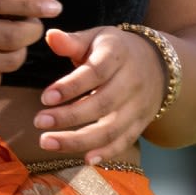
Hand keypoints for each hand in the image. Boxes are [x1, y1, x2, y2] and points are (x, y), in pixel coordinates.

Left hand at [33, 26, 166, 162]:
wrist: (157, 64)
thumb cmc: (114, 50)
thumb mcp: (96, 38)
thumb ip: (72, 42)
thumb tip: (50, 35)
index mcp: (118, 55)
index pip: (95, 72)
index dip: (71, 86)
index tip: (44, 98)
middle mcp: (132, 82)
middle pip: (102, 104)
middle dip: (69, 117)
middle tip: (38, 122)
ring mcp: (138, 106)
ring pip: (112, 128)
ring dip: (79, 140)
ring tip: (47, 143)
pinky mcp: (141, 124)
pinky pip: (125, 141)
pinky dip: (107, 153)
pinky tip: (85, 159)